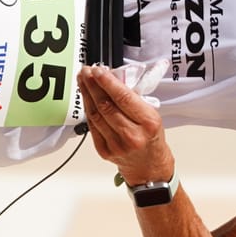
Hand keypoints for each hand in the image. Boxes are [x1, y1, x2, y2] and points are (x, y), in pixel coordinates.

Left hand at [77, 65, 174, 182]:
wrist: (149, 165)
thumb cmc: (151, 137)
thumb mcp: (152, 114)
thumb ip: (133, 99)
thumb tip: (112, 79)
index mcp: (148, 123)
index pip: (124, 98)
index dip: (108, 82)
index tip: (98, 70)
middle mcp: (132, 135)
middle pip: (106, 106)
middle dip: (94, 85)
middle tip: (86, 71)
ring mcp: (117, 145)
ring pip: (96, 115)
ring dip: (87, 95)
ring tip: (83, 80)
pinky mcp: (104, 151)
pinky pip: (92, 126)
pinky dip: (88, 110)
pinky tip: (86, 98)